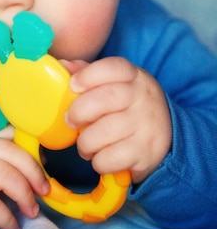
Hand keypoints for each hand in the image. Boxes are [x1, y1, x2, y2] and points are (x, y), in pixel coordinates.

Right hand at [0, 131, 49, 228]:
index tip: (43, 167)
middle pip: (13, 152)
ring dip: (25, 195)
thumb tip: (31, 168)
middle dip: (34, 172)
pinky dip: (8, 221)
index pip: (9, 137)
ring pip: (6, 176)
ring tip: (30, 211)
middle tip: (43, 190)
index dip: (31, 152)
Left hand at [64, 57, 171, 183]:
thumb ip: (87, 73)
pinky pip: (110, 158)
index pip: (114, 67)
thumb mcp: (114, 83)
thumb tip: (63, 66)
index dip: (89, 75)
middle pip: (106, 98)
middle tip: (71, 121)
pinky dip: (98, 161)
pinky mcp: (146, 153)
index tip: (73, 85)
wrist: (164, 134)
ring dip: (85, 142)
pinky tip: (100, 157)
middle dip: (79, 111)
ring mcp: (147, 126)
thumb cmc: (127, 105)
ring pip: (105, 132)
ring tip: (85, 144)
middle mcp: (143, 98)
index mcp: (133, 77)